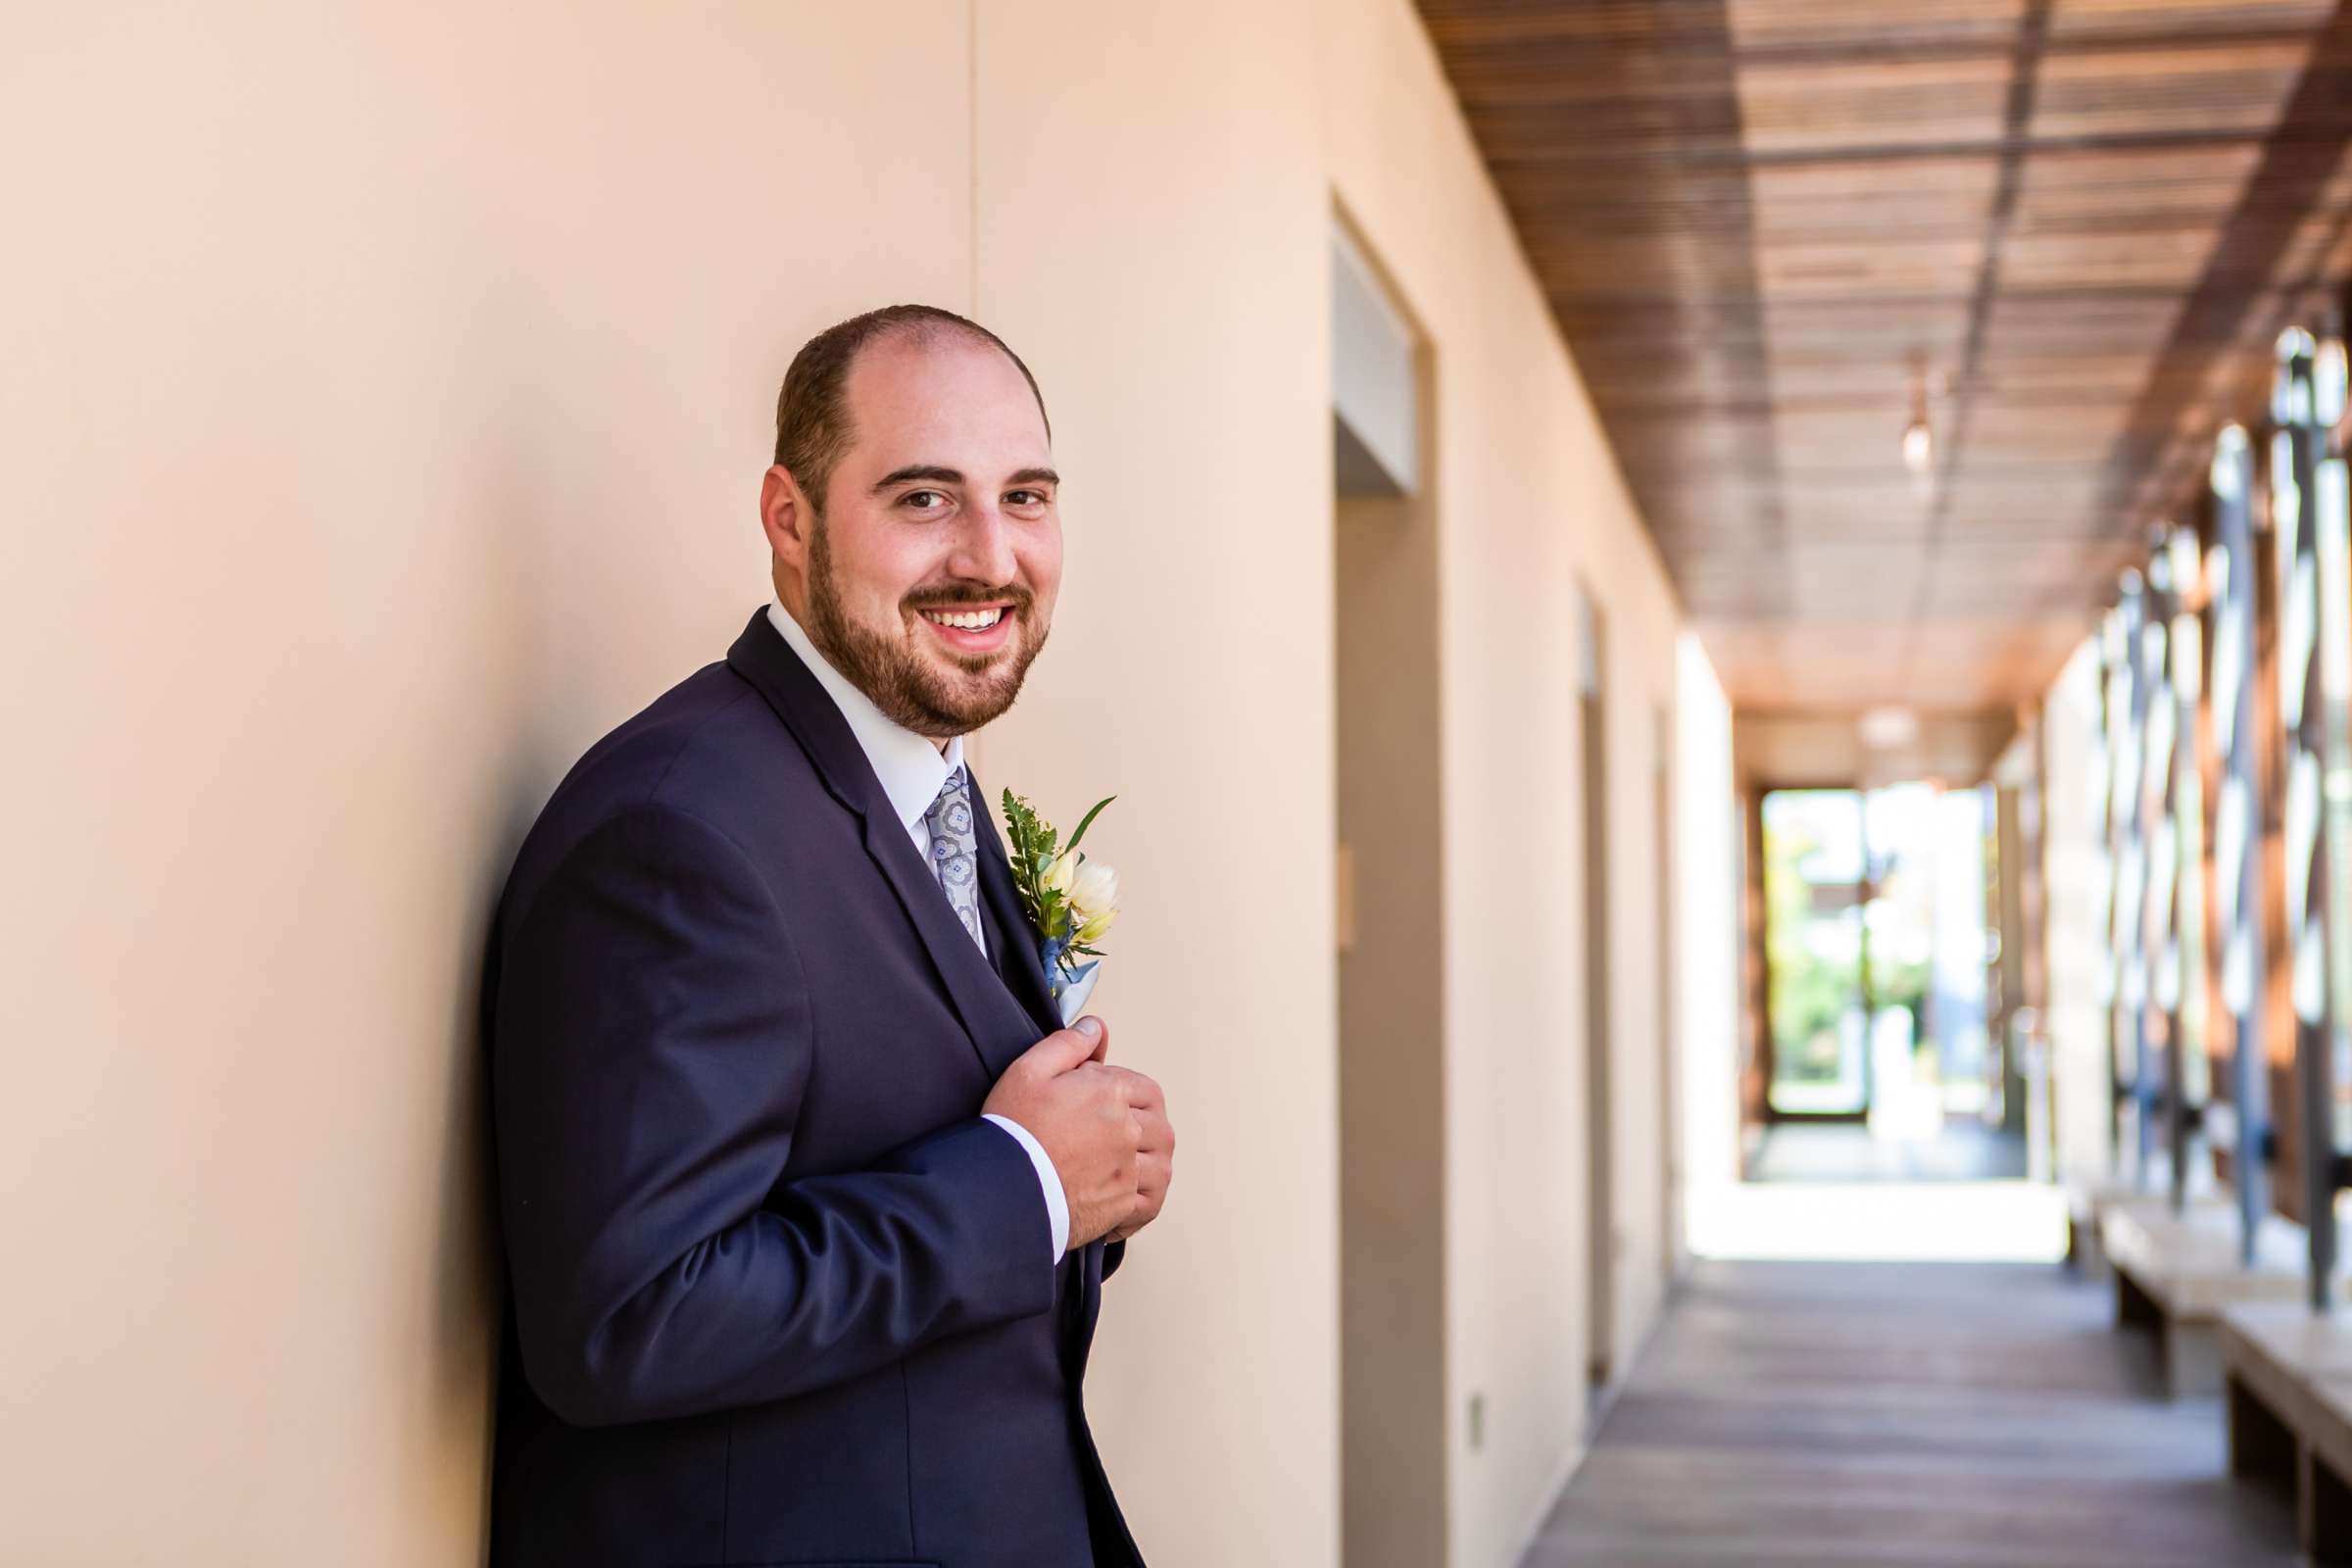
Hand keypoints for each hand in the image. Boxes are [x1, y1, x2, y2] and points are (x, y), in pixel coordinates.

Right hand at [982, 1016, 1174, 1250]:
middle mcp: (1127, 1131)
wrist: (1001, 1186)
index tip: (1110, 1104)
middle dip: (1148, 1129)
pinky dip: (1147, 1202)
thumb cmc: (1014, 1128)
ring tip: (1134, 1166)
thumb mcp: (1030, 1070)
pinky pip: (1150, 1204)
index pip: (1146, 1090)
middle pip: (1159, 1128)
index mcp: (1111, 1094)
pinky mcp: (1119, 1205)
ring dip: (1153, 1164)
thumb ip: (1068, 1044)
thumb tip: (1096, 1028)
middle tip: (1124, 1136)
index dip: (1131, 1094)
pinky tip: (1131, 1200)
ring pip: (1161, 1166)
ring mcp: (1127, 1171)